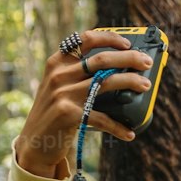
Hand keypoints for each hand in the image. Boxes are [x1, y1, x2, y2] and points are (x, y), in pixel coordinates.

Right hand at [13, 30, 154, 176]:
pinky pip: (101, 118)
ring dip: (130, 82)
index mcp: (57, 63)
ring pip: (105, 82)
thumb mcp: (59, 87)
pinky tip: (129, 133)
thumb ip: (78, 75)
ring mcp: (63, 93)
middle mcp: (59, 75)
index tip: (129, 43)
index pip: (85, 40)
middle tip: (147, 62)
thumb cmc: (54, 113)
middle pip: (101, 59)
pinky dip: (118, 127)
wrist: (34, 142)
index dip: (110, 38)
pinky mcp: (68, 114)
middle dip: (129, 58)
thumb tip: (117, 70)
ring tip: (145, 85)